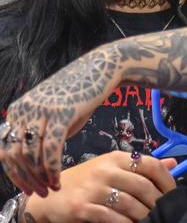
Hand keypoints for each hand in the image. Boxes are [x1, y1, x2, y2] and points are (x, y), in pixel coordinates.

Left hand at [0, 49, 123, 194]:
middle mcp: (24, 110)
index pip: (5, 149)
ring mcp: (41, 111)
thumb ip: (41, 134)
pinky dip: (52, 169)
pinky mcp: (60, 113)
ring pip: (31, 155)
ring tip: (52, 188)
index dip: (14, 173)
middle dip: (26, 179)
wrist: (102, 68)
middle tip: (41, 193)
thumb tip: (36, 165)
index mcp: (18, 110)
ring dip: (40, 177)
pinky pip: (50, 149)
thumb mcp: (54, 114)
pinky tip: (58, 179)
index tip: (27, 188)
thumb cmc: (80, 93)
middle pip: (15, 155)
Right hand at [24, 151, 176, 222]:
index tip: (175, 193)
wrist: (50, 196)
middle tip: (166, 212)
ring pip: (130, 204)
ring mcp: (94, 189)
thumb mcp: (113, 168)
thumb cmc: (87, 181)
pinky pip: (112, 218)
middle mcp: (106, 170)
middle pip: (143, 186)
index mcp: (117, 158)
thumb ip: (142, 167)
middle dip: (158, 202)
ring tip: (151, 221)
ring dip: (144, 215)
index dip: (167, 180)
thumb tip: (173, 163)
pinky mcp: (82, 207)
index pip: (150, 164)